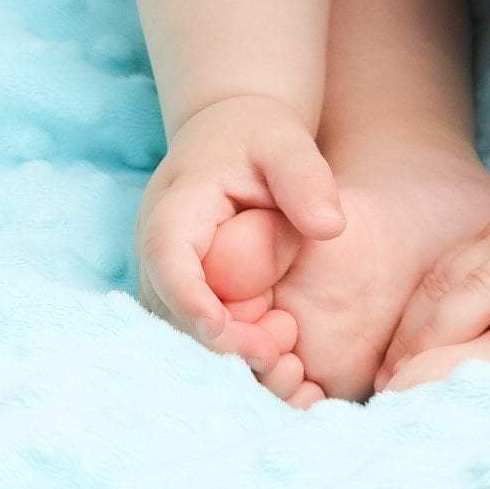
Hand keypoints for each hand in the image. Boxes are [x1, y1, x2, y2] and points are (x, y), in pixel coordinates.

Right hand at [134, 93, 344, 376]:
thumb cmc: (259, 137)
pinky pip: (195, 331)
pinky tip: (274, 349)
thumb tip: (331, 227)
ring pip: (178, 330)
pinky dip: (230, 346)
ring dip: (224, 351)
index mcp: (176, 206)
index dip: (187, 296)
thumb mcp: (287, 144)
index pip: (167, 256)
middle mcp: (157, 248)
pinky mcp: (181, 292)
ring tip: (282, 355)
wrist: (232, 133)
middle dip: (218, 341)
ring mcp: (165, 275)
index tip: (220, 328)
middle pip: (169, 309)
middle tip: (277, 355)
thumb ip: (306, 179)